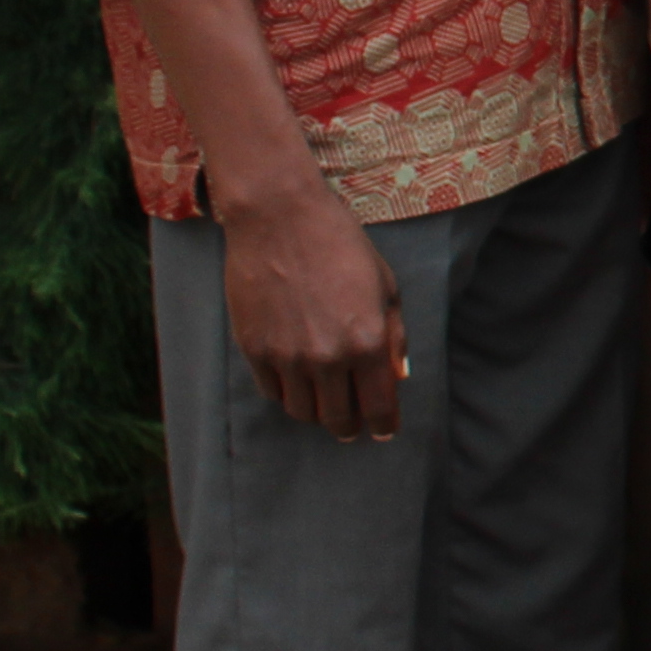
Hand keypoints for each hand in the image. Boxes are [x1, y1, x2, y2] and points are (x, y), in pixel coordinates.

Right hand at [227, 175, 408, 440]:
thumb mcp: (385, 287)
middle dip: (349, 425)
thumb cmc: (341, 246)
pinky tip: (297, 381)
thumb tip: (397, 375)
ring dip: (317, 412)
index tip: (383, 431)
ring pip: (302, 411)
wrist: (280, 219)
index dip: (383, 425)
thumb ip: (393, 335)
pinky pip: (272, 391)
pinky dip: (287, 392)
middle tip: (353, 425)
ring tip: (325, 402)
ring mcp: (286, 356)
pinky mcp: (254, 349)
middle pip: (337, 418)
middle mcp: (327, 357)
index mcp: (367, 342)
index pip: (379, 406)